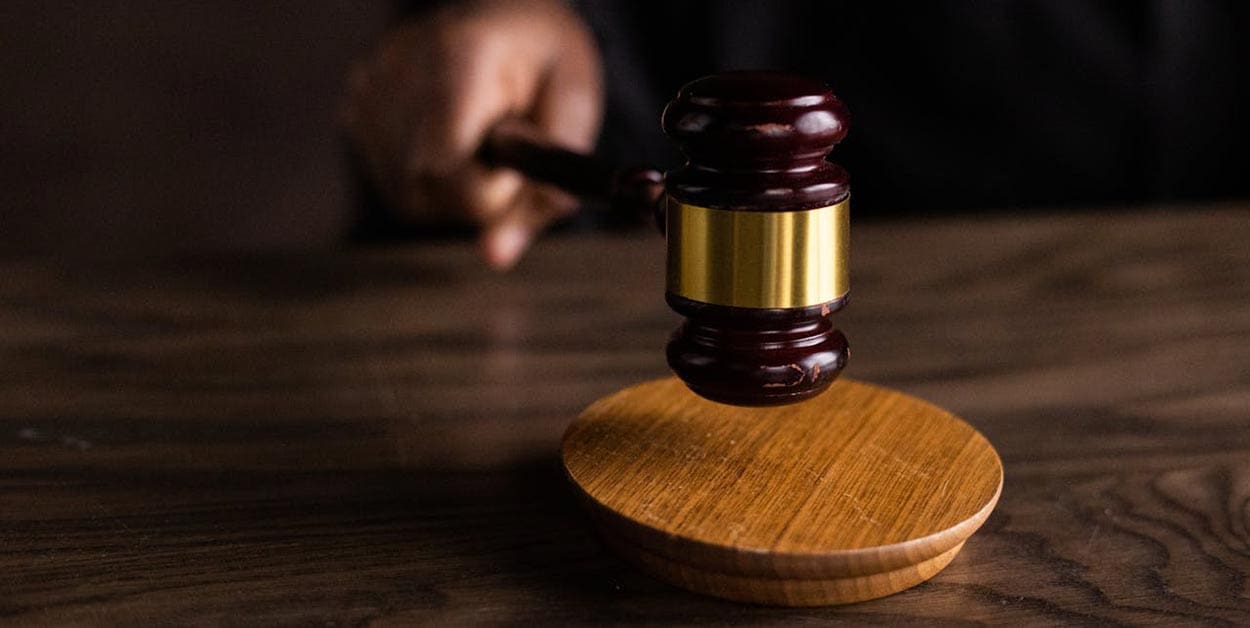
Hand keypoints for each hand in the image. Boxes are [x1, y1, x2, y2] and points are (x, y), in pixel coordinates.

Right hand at [342, 0, 603, 268]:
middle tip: (507, 148)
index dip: (488, 190)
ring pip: (407, 196)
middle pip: (424, 189)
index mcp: (458, 55)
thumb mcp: (574, 113)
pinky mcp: (355, 105)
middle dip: (477, 193)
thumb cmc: (548, 62)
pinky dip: (430, 179)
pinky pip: (394, 183)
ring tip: (481, 137)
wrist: (509, 16)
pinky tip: (452, 137)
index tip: (517, 161)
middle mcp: (398, 68)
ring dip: (455, 191)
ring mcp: (368, 87)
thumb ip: (544, 190)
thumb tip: (495, 258)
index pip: (445, 166)